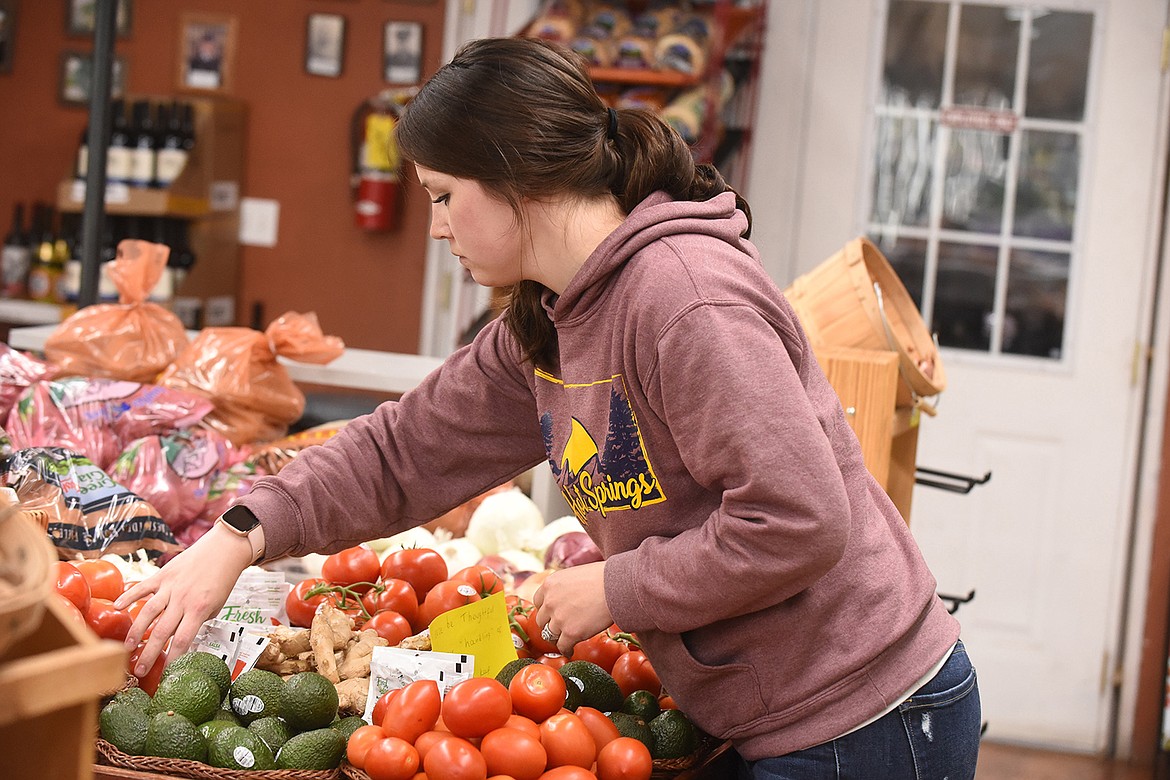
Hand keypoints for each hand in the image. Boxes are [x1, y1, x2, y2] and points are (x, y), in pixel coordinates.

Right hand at [115, 521, 254, 674]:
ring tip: (126, 647)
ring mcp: (171, 586)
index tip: (164, 673)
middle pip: (162, 632)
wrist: (225, 549)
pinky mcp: (163, 574)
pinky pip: (143, 587)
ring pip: (148, 612)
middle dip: (149, 653)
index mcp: (199, 609)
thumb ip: (198, 620)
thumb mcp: (216, 605)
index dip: (171, 659)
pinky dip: (129, 596)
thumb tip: (182, 635)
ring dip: (135, 631)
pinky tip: (117, 607)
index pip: (182, 641)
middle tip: (138, 669)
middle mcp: (183, 599)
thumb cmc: (222, 578)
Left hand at [532, 561, 610, 655]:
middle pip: (542, 620)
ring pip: (550, 635)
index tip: (553, 614)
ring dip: (558, 638)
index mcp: (549, 584)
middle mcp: (550, 601)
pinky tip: (571, 649)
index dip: (547, 610)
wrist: (616, 586)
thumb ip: (564, 587)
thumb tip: (566, 596)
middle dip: (551, 624)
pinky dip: (566, 649)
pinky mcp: (570, 632)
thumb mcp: (575, 575)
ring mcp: (559, 618)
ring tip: (566, 640)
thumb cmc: (602, 578)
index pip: (538, 602)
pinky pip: (562, 646)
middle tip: (560, 628)